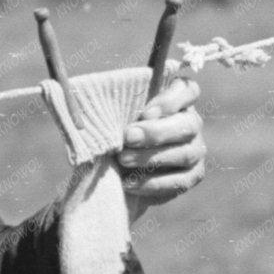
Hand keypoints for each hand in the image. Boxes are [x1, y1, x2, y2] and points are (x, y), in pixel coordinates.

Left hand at [117, 75, 206, 220]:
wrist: (119, 171)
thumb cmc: (117, 133)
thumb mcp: (113, 115)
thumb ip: (109, 103)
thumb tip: (78, 93)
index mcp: (177, 99)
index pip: (188, 90)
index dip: (171, 100)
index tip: (146, 111)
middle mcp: (191, 123)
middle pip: (188, 124)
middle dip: (156, 132)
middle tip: (128, 137)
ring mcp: (195, 150)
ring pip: (184, 154)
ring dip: (151, 158)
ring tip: (123, 160)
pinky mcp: (192, 176)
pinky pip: (179, 181)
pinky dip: (152, 183)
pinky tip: (129, 182)